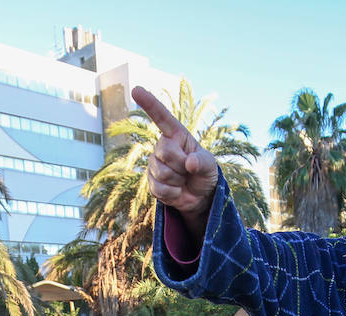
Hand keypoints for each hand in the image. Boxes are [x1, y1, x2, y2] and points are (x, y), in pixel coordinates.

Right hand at [132, 85, 217, 239]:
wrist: (199, 196)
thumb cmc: (204, 173)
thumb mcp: (210, 165)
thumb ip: (202, 162)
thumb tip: (189, 163)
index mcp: (176, 135)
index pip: (162, 117)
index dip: (149, 103)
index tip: (136, 89)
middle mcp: (163, 147)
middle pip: (165, 152)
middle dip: (181, 165)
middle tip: (188, 170)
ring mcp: (154, 164)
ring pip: (162, 172)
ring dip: (178, 180)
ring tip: (183, 180)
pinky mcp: (151, 182)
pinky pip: (159, 188)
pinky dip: (173, 193)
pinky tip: (177, 190)